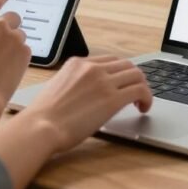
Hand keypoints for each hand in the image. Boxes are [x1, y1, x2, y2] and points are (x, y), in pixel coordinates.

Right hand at [0, 0, 31, 111]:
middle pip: (11, 17)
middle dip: (8, 26)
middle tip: (0, 43)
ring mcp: (14, 38)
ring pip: (19, 34)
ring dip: (12, 43)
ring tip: (0, 62)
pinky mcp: (25, 52)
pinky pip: (24, 49)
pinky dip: (17, 57)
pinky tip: (6, 69)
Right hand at [23, 55, 152, 154]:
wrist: (40, 127)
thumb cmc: (43, 116)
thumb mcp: (57, 88)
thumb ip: (74, 84)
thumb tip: (87, 93)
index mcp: (77, 63)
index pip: (109, 61)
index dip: (120, 73)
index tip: (122, 85)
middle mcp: (92, 68)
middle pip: (127, 65)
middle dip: (134, 78)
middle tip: (136, 93)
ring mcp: (103, 82)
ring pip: (137, 75)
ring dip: (143, 87)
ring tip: (141, 102)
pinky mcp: (112, 99)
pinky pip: (140, 91)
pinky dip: (147, 98)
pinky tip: (143, 108)